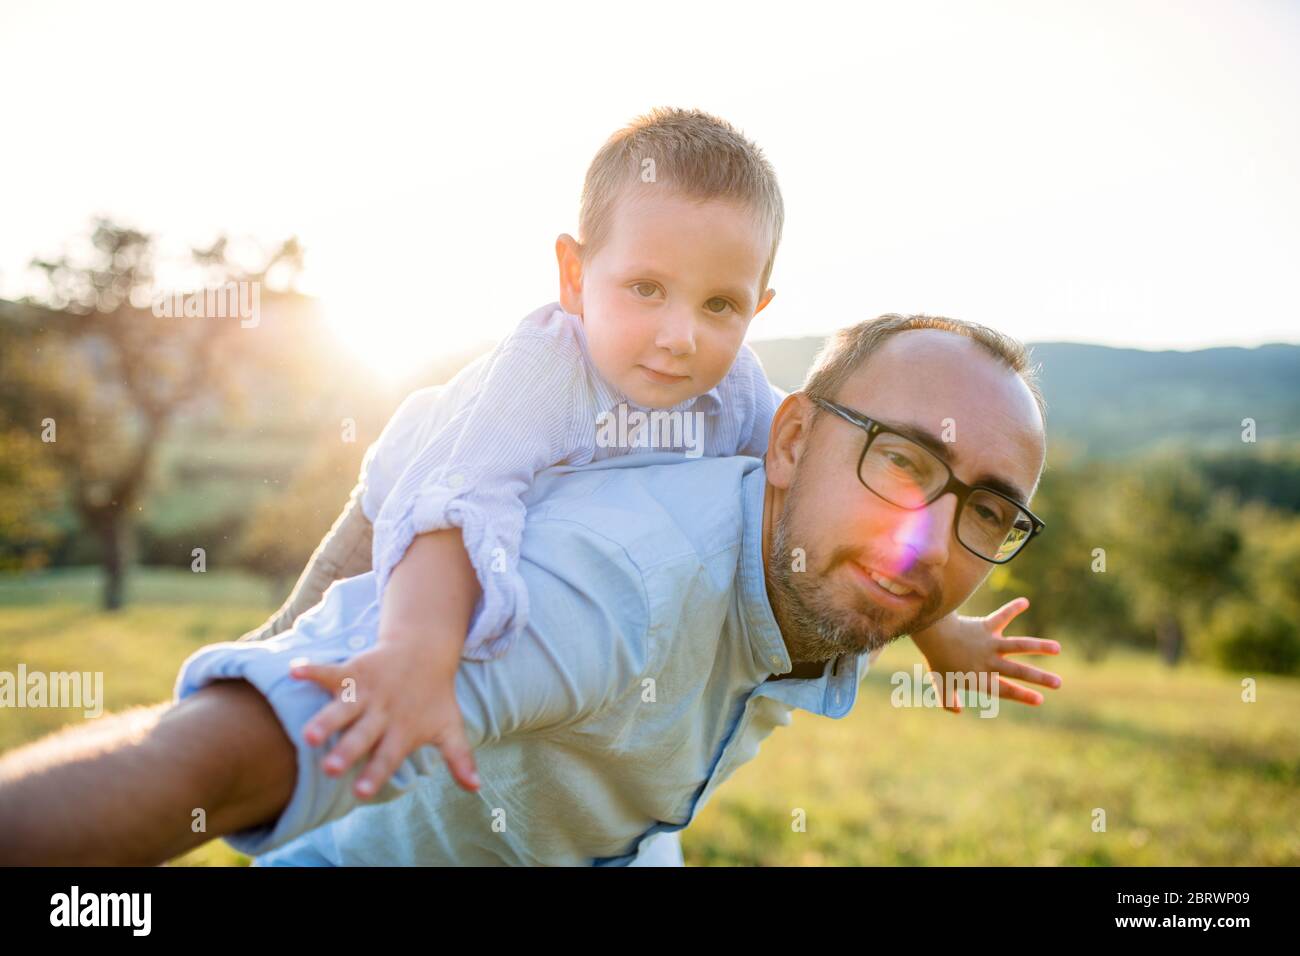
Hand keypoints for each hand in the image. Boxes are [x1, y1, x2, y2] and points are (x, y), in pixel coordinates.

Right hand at [289, 641, 480, 798]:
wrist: (425, 651)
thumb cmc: (434, 698)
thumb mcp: (450, 727)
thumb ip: (459, 758)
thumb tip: (476, 788)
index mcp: (402, 731)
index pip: (388, 757)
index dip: (376, 774)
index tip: (360, 792)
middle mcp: (381, 713)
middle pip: (361, 736)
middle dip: (346, 752)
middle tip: (330, 769)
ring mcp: (366, 692)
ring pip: (342, 709)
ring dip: (326, 719)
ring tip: (308, 735)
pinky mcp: (353, 671)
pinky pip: (330, 672)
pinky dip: (312, 670)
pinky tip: (294, 670)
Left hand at [910, 598, 1061, 712]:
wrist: (932, 635)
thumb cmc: (936, 660)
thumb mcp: (941, 684)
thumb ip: (947, 699)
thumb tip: (957, 710)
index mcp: (981, 677)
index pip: (1005, 690)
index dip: (1022, 695)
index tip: (1039, 700)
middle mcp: (989, 661)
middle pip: (1018, 671)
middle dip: (1039, 678)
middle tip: (1058, 682)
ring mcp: (990, 644)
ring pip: (1018, 646)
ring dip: (1039, 646)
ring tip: (1057, 648)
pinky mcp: (987, 627)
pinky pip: (1002, 617)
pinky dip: (1012, 608)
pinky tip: (1024, 602)